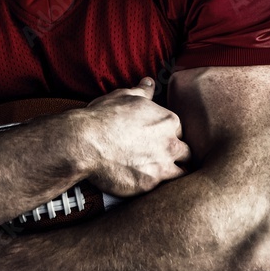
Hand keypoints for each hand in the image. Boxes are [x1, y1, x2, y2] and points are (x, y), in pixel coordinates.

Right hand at [76, 78, 191, 196]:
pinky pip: (163, 188)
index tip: (157, 141)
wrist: (84, 143)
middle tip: (157, 158)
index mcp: (167, 120)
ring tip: (156, 173)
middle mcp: (170, 142)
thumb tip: (149, 82)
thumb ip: (142, 91)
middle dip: (175, 155)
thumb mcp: (122, 97)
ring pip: (182, 172)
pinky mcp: (151, 183)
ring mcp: (163, 164)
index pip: (179, 131)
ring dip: (172, 172)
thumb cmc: (101, 117)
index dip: (168, 136)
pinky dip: (157, 186)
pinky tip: (146, 182)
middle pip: (186, 152)